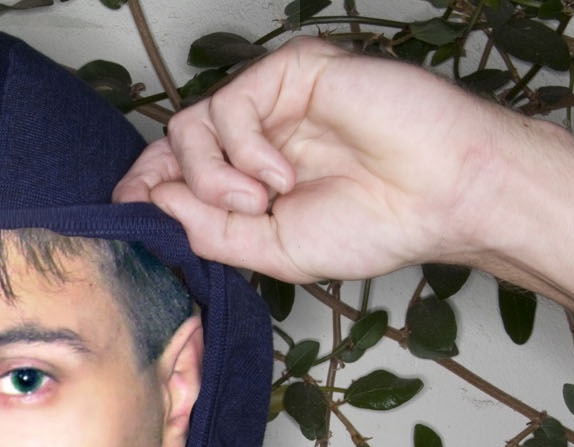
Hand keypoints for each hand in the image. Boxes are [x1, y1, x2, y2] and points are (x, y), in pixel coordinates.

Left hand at [114, 37, 527, 282]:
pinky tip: (281, 175)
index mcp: (253, 174)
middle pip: (174, 144)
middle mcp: (258, 133)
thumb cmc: (376, 225)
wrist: (444, 195)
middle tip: (228, 215)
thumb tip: (151, 203)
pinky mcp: (292, 71)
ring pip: (192, 124)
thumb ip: (208, 230)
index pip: (177, 170)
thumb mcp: (273, 249)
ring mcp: (274, 100)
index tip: (129, 213)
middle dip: (178, 187)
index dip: (146, 187)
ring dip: (214, 175)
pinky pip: (230, 103)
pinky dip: (244, 148)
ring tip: (264, 201)